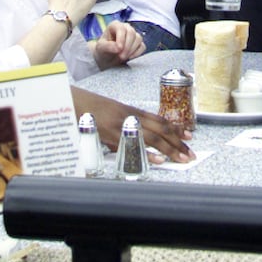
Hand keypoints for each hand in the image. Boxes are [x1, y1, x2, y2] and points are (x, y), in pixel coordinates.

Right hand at [71, 87, 193, 162]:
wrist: (71, 101)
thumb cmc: (90, 109)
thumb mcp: (111, 116)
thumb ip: (125, 131)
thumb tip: (136, 148)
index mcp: (130, 111)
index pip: (159, 119)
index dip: (175, 128)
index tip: (189, 136)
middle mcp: (129, 116)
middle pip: (160, 129)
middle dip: (177, 141)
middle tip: (190, 153)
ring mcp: (120, 125)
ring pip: (151, 137)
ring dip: (168, 149)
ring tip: (181, 157)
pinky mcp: (110, 134)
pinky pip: (133, 145)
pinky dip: (146, 153)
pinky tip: (157, 160)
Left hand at [92, 21, 144, 68]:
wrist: (107, 59)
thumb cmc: (103, 50)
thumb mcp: (101, 48)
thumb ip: (108, 46)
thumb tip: (118, 48)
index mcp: (115, 25)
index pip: (121, 29)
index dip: (121, 39)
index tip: (118, 49)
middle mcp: (126, 28)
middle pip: (132, 33)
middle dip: (127, 47)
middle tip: (121, 57)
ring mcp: (134, 35)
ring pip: (138, 39)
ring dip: (131, 50)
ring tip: (123, 57)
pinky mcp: (139, 43)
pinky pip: (142, 46)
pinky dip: (137, 53)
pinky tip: (129, 58)